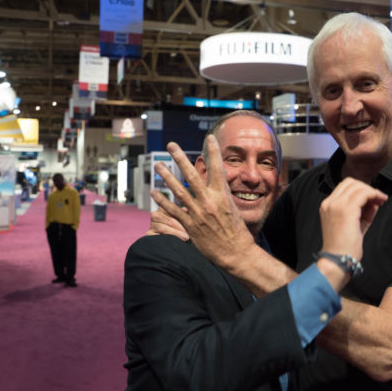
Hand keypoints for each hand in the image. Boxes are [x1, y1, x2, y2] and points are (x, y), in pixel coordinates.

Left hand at [150, 136, 254, 267]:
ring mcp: (198, 212)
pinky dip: (162, 201)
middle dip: (180, 157)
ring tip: (158, 165)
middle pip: (191, 174)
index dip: (214, 151)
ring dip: (167, 176)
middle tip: (171, 145)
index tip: (210, 138)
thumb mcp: (232, 208)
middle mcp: (209, 200)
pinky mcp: (190, 225)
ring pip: (178, 190)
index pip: (217, 168)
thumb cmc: (237, 231)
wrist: (236, 252)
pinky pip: (173, 210)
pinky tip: (154, 193)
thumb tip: (217, 185)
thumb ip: (221, 195)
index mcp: (222, 194)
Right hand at [319, 177, 387, 260]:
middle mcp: (329, 203)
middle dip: (367, 187)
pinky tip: (381, 201)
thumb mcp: (354, 225)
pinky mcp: (346, 210)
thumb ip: (362, 211)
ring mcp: (336, 205)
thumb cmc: (344, 247)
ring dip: (372, 191)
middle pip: (350, 182)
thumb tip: (374, 200)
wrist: (337, 260)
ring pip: (358, 186)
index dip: (360, 188)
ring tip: (381, 200)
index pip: (344, 187)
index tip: (372, 197)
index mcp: (327, 206)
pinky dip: (374, 194)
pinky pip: (363, 194)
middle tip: (378, 197)